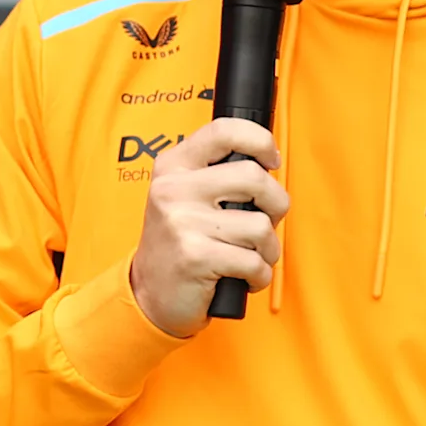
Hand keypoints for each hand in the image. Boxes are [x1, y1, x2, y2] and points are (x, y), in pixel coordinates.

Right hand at [127, 118, 288, 336]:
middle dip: (277, 205)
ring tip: (250, 256)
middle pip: (255, 178)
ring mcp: (183, 222)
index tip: (271, 161)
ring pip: (261, 226)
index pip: (224, 131)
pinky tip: (243, 277)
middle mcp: (174, 189)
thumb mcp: (183, 196)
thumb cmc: (178, 243)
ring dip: (268, 250)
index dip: (260, 141)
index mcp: (173, 166)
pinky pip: (254, 262)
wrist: (149, 293)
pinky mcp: (195, 256)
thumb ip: (216, 174)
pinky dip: (259, 276)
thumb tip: (268, 164)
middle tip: (265, 222)